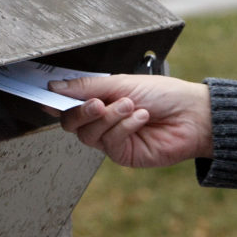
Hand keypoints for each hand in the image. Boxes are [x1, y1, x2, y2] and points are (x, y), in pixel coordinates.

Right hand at [48, 74, 212, 167]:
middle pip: (70, 122)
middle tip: (97, 103)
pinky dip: (124, 127)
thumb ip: (87, 86)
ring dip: (110, 117)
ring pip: (88, 134)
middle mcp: (101, 119)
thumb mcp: (122, 82)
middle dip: (81, 112)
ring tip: (131, 105)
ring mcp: (110, 138)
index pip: (69, 101)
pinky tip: (141, 117)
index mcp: (100, 97)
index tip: (45, 94)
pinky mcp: (122, 154)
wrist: (192, 115)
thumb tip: (54, 87)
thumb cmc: (163, 94)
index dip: (55, 99)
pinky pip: (109, 142)